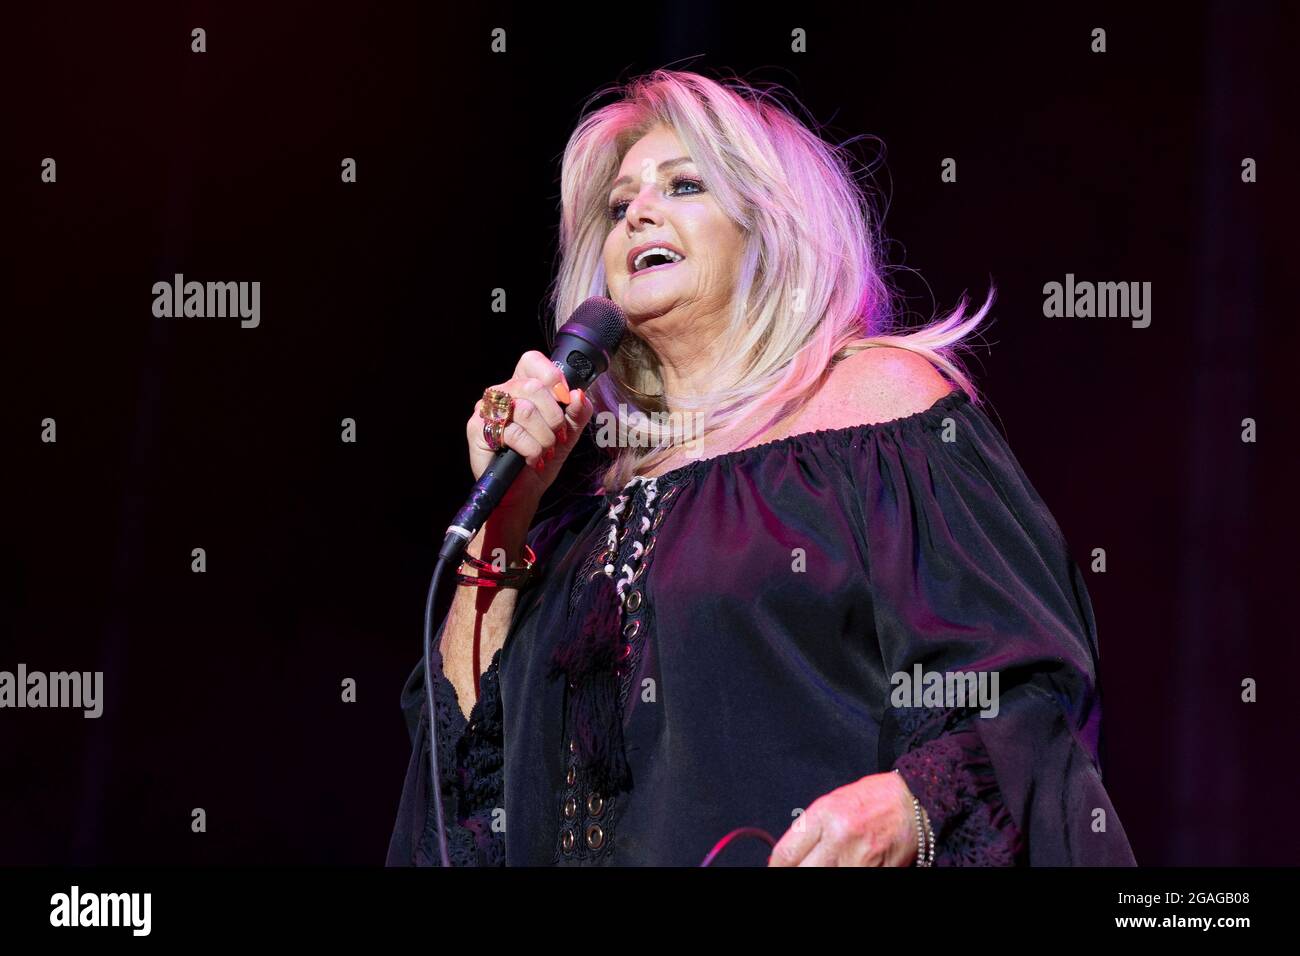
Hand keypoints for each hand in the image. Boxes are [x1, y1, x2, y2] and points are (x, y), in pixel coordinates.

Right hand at [466, 350, 594, 506]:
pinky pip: (512, 432)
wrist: (522, 492)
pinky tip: (532, 458)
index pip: (532, 361)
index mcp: (522, 385)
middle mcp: (502, 392)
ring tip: (545, 450)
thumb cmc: (542, 459)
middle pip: (534, 387)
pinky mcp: (477, 428)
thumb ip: (578, 412)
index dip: (553, 377)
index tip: (565, 399)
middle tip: (557, 436)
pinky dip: (530, 449)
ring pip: (525, 410)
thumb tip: (580, 394)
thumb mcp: (569, 433)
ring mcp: (487, 409)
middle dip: (554, 417)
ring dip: (543, 436)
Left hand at [767, 771, 919, 866]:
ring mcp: (860, 857)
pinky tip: (848, 867)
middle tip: (801, 870)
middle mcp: (839, 836)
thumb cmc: (870, 800)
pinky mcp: (880, 871)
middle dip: (797, 875)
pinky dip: (848, 876)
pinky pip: (855, 880)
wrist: (912, 802)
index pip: (786, 853)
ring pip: (829, 878)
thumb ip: (809, 831)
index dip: (775, 868)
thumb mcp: (832, 804)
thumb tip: (786, 860)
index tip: (774, 870)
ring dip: (824, 875)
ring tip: (830, 865)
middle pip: (804, 872)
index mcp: (824, 815)